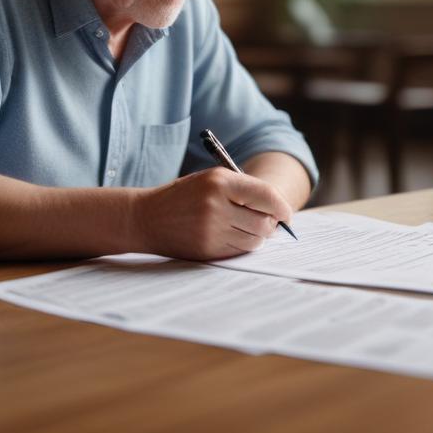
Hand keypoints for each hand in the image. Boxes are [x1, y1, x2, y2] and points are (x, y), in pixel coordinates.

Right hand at [134, 167, 294, 260]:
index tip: (287, 214)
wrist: (146, 218)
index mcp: (219, 182)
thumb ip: (244, 190)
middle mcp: (216, 206)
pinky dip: (242, 246)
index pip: (266, 196)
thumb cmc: (184, 196)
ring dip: (257, 237)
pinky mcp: (206, 250)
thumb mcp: (211, 180)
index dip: (281, 208)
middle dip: (271, 225)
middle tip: (268, 223)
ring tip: (245, 228)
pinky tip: (231, 237)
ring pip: (254, 240)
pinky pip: (239, 251)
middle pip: (264, 222)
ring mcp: (210, 230)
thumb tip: (278, 212)